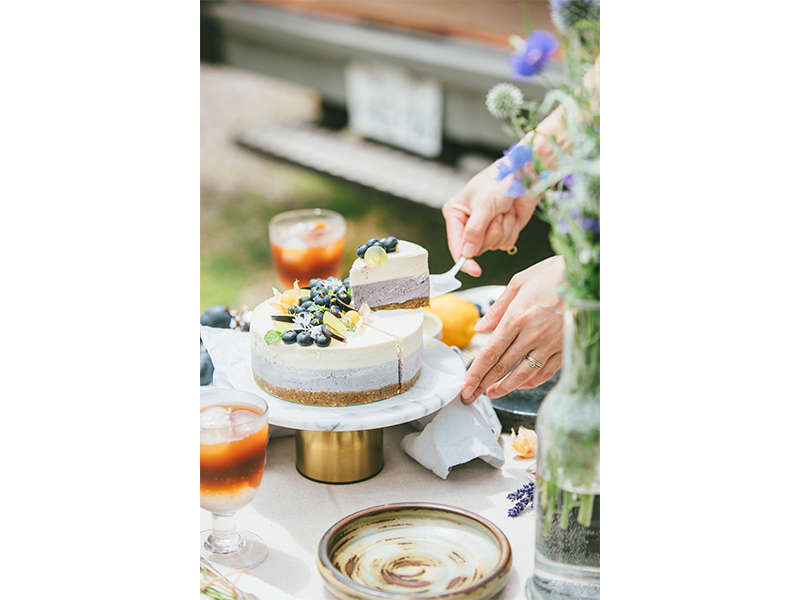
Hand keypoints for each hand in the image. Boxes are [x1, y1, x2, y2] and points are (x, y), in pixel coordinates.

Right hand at [442, 163, 536, 276]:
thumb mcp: (483, 204)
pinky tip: (511, 214)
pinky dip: (512, 229)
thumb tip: (467, 254)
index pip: (456, 244)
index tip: (474, 270)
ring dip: (503, 229)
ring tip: (503, 210)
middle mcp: (469, 224)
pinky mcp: (503, 231)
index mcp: (456, 214)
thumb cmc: (500, 181)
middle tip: (494, 215)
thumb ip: (474, 231)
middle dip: (489, 234)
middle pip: (476, 249)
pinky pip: (507, 243)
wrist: (525, 175)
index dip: (464, 260)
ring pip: (494, 246)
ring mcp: (487, 229)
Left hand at [461, 256, 565, 403]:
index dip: (476, 372)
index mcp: (517, 317)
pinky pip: (545, 372)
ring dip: (505, 387)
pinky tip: (521, 384)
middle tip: (471, 395)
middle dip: (483, 384)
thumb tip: (480, 327)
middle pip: (502, 367)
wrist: (583, 275)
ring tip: (492, 393)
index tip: (466, 383)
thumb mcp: (519, 282)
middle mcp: (532, 334)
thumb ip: (497, 308)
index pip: (490, 353)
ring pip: (523, 374)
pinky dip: (531, 382)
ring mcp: (550, 344)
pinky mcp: (564, 348)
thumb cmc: (553, 274)